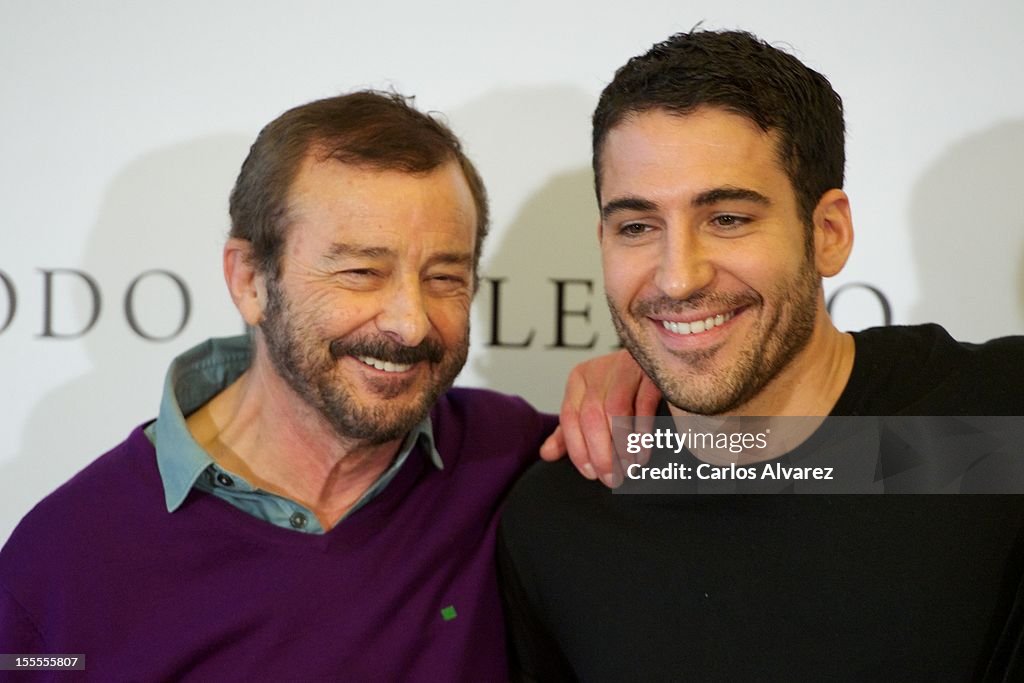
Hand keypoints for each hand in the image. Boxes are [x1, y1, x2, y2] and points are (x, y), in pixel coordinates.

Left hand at [540, 350, 660, 486]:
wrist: (656, 360)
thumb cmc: (620, 388)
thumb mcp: (590, 406)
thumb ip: (568, 431)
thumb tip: (546, 454)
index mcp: (578, 379)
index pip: (570, 417)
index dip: (578, 449)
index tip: (590, 473)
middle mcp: (598, 370)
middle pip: (591, 416)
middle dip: (601, 453)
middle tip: (611, 478)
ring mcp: (625, 368)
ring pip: (615, 410)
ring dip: (622, 445)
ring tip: (628, 468)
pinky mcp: (650, 372)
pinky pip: (643, 404)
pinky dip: (642, 433)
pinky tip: (642, 452)